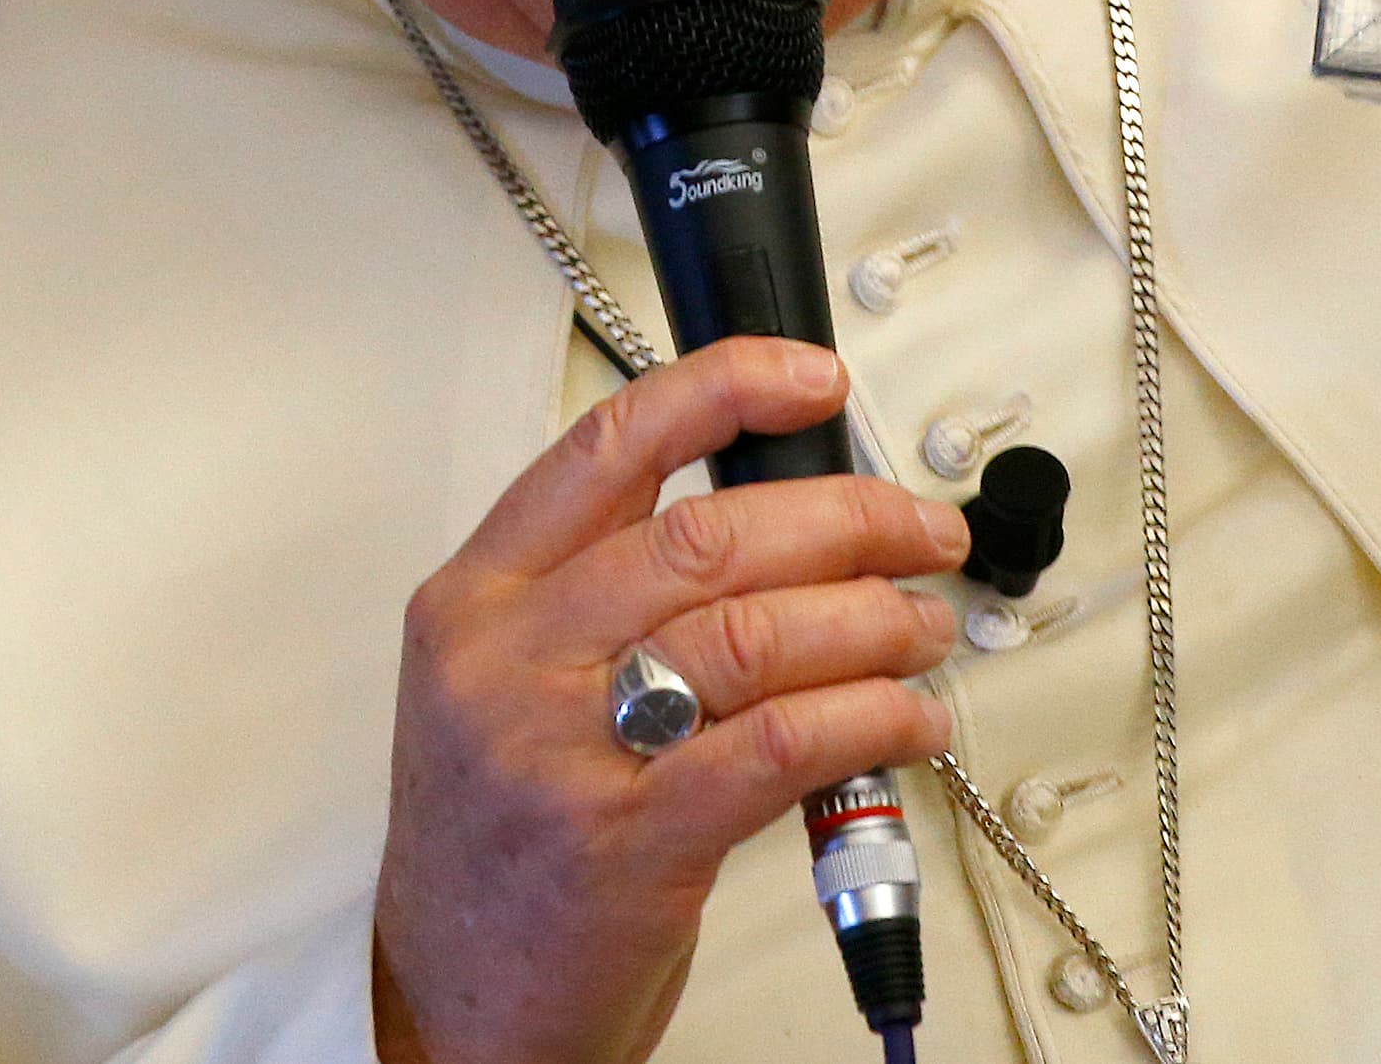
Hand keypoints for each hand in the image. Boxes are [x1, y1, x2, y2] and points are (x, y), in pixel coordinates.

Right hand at [373, 339, 968, 1063]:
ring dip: (878, 620)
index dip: (727, 389)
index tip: (813, 380)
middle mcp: (509, 660)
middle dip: (851, 518)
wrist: (455, 1007)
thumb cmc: (502, 840)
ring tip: (924, 629)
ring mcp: (561, 750)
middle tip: (922, 531)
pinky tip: (908, 718)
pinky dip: (872, 716)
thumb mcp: (506, 682)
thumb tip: (783, 515)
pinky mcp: (628, 843)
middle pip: (713, 534)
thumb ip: (608, 589)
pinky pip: (782, 742)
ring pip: (761, 630)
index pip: (610, 444)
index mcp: (478, 598)